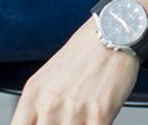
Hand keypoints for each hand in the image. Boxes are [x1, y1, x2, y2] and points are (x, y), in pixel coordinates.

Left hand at [11, 20, 138, 124]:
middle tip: (64, 120)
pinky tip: (95, 120)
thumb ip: (38, 108)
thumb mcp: (49, 78)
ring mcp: (73, 111)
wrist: (114, 32)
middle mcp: (49, 104)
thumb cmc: (84, 53)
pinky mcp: (99, 115)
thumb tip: (39, 123)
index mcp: (33, 93)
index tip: (40, 124)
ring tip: (81, 118)